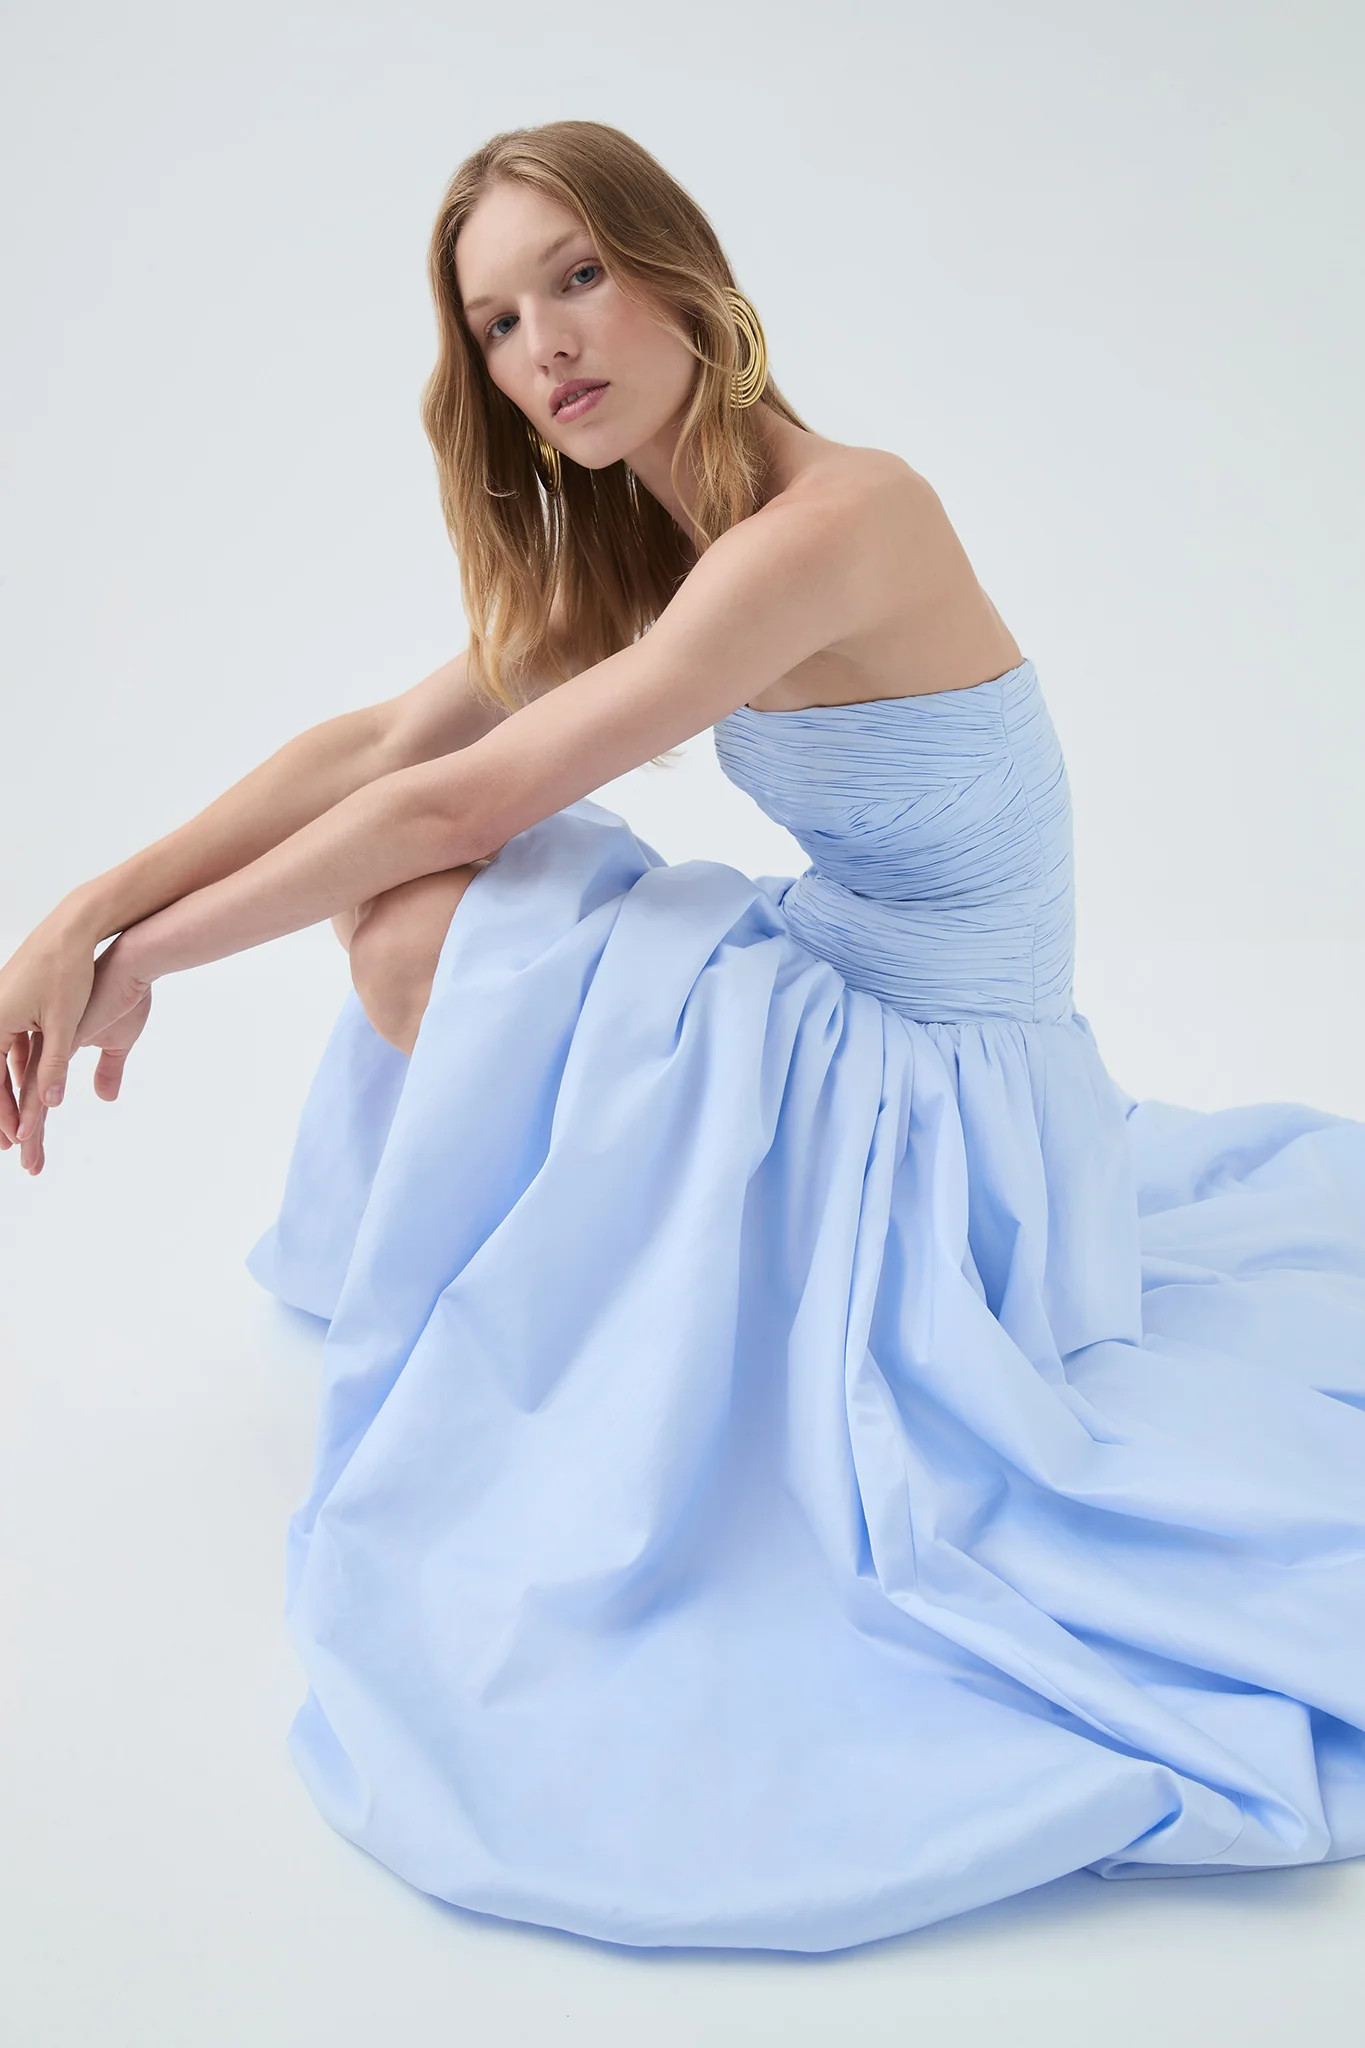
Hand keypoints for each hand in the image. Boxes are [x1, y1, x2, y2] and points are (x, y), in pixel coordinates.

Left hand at [1, 920, 151, 1176]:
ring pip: (23, 1095)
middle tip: (20, 1159)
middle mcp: (34, 1040)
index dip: (25, 1114)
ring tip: (24, 1159)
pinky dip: (31, 1113)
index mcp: (44, 1039)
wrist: (130, 964)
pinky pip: (36, 1084)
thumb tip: (104, 1097)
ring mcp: (41, 1041)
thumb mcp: (117, 1040)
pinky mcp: (55, 1042)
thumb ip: (107, 1069)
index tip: (25, 1142)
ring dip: (24, 1131)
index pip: (26, 1085)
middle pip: (16, 1092)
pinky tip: (26, 1135)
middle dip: (16, 1128)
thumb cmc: (123, 993)